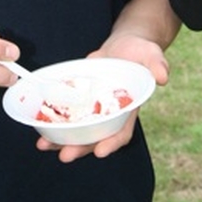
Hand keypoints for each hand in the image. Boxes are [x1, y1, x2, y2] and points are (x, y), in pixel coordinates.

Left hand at [36, 32, 169, 162]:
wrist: (123, 46)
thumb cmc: (140, 51)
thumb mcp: (151, 54)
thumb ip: (157, 64)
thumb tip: (163, 77)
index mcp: (129, 109)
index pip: (122, 131)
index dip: (112, 143)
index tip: (101, 152)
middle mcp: (110, 114)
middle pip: (95, 137)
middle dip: (80, 148)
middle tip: (65, 155)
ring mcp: (94, 109)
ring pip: (77, 130)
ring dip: (61, 141)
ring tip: (43, 146)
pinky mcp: (80, 100)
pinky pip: (66, 115)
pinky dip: (53, 123)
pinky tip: (39, 128)